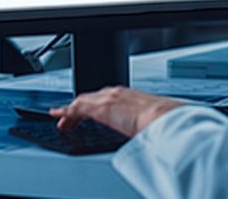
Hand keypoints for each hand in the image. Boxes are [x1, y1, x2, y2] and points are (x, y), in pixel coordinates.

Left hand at [49, 86, 185, 137]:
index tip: (93, 111)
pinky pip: (77, 108)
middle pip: (93, 98)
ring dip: (72, 110)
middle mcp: (119, 93)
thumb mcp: (156, 120)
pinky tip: (60, 118)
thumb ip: (148, 123)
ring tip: (62, 117)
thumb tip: (151, 134)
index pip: (109, 98)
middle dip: (82, 106)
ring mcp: (109, 98)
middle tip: (73, 115)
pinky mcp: (100, 108)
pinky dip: (67, 112)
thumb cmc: (167, 120)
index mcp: (134, 97)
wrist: (167, 118)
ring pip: (83, 102)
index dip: (97, 105)